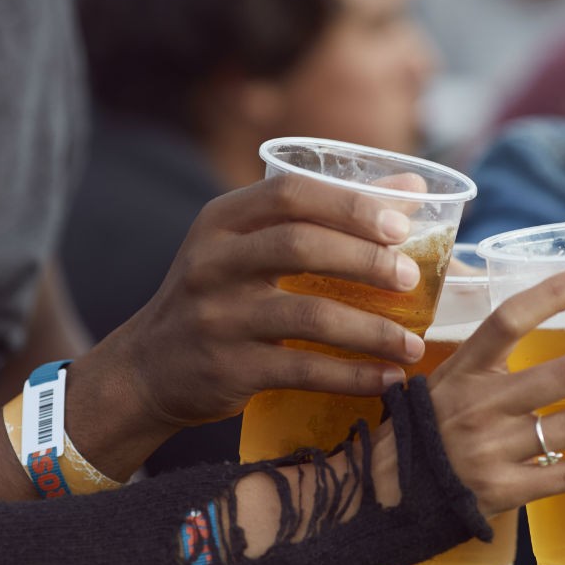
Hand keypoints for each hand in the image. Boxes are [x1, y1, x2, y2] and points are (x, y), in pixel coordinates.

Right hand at [86, 173, 429, 430]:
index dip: (349, 206)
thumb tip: (413, 185)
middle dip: (365, 261)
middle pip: (300, 246)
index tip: (400, 226)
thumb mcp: (252, 243)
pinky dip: (352, 375)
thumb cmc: (221, 294)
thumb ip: (326, 213)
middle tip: (411, 280)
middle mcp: (213, 262)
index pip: (289, 194)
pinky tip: (388, 379)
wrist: (150, 366)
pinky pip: (302, 370)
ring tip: (413, 343)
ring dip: (371, 331)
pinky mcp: (228, 369)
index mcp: (222, 219)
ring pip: (307, 316)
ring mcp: (218, 317)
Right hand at [424, 265, 564, 518]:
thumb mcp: (447, 378)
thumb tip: (539, 311)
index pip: (511, 317)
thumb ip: (488, 354)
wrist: (390, 492)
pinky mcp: (505, 490)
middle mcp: (481, 404)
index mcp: (465, 368)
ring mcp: (494, 449)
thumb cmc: (426, 426)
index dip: (555, 292)